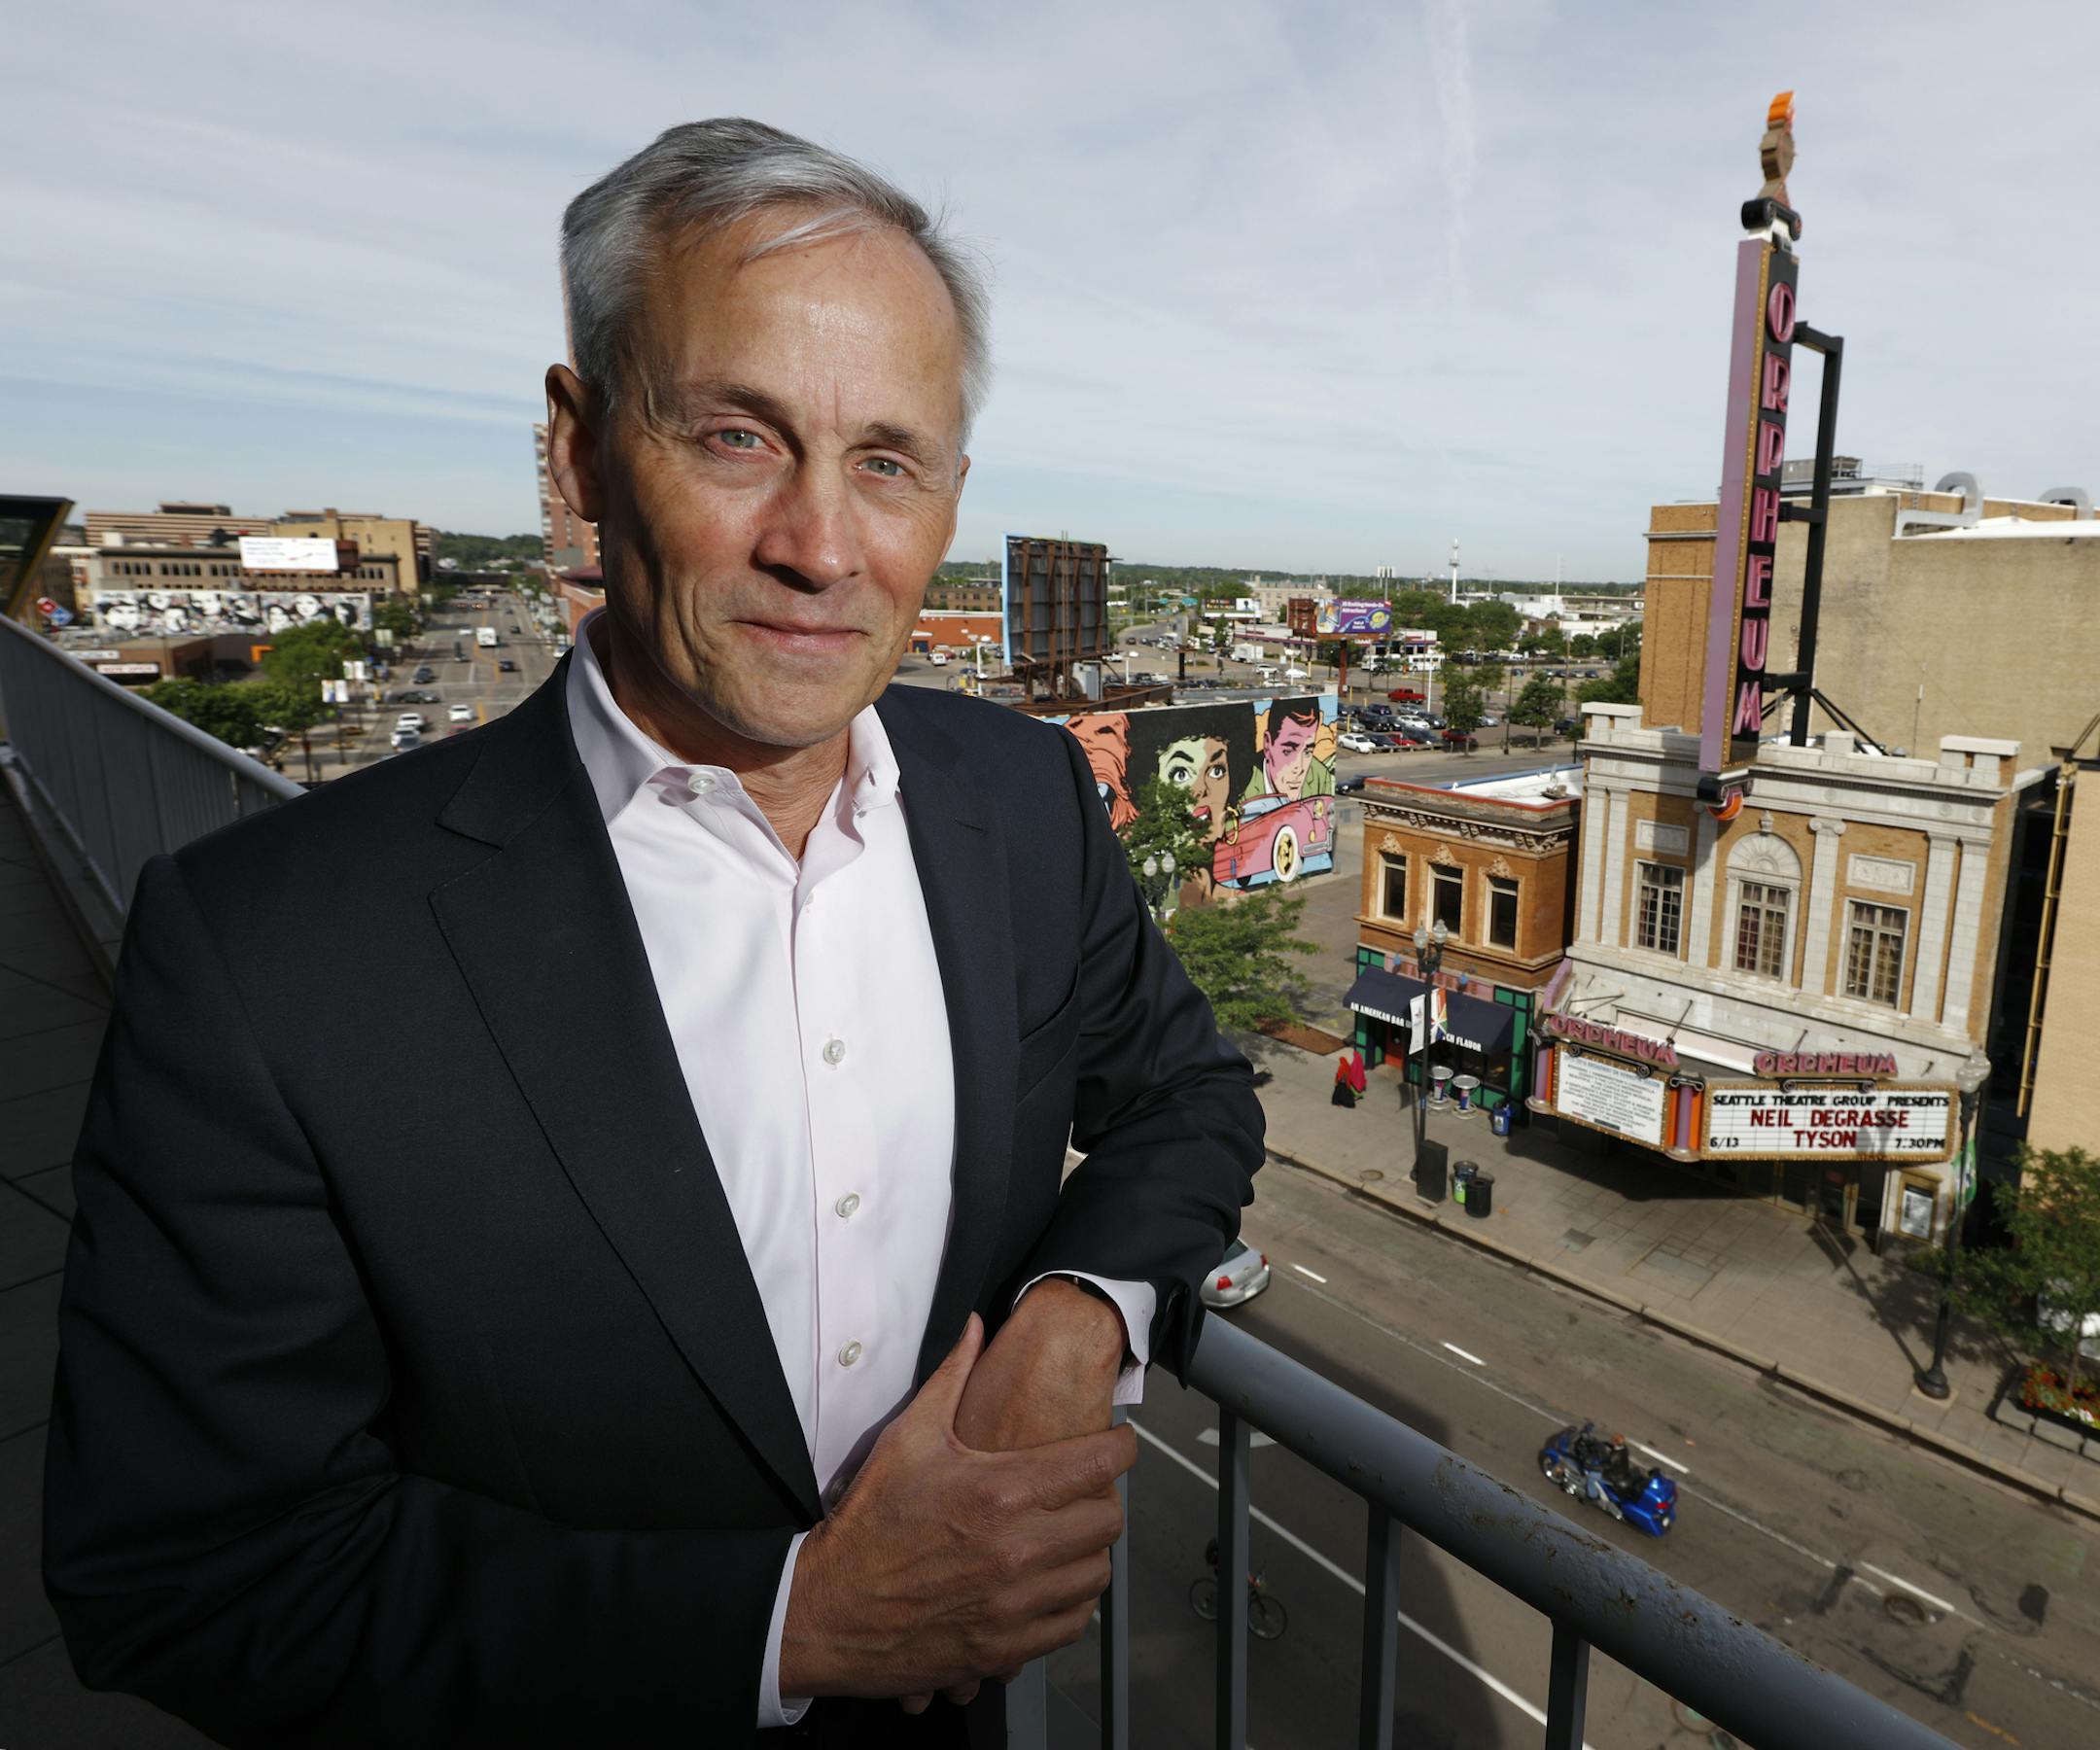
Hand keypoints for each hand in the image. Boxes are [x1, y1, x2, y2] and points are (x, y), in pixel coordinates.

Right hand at [778, 1314, 1135, 1705]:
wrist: (829, 1609)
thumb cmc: (868, 1524)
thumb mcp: (907, 1438)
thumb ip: (952, 1376)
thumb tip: (975, 1327)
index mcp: (1000, 1491)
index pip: (1098, 1464)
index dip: (1121, 1446)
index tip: (1120, 1442)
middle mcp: (1017, 1549)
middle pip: (1108, 1521)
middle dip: (1106, 1497)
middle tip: (1087, 1489)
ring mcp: (1014, 1604)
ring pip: (1097, 1575)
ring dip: (1092, 1551)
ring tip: (1070, 1535)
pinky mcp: (1006, 1647)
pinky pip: (1072, 1623)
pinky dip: (1072, 1601)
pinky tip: (1053, 1581)